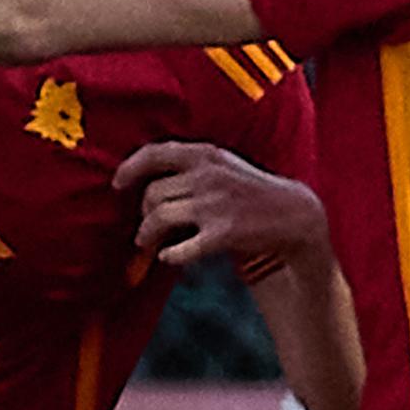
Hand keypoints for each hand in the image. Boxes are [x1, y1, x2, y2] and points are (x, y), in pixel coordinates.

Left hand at [114, 139, 329, 269]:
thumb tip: (140, 186)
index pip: (154, 153)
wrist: (292, 216)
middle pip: (151, 194)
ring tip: (150, 245)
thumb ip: (186, 169)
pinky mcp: (222, 233)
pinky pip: (178, 249)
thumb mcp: (220, 166)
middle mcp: (207, 175)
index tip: (117, 184)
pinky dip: (169, 256)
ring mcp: (215, 203)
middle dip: (144, 214)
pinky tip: (171, 256)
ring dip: (147, 236)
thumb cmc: (247, 192)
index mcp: (205, 154)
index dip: (129, 169)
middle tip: (147, 229)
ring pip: (157, 219)